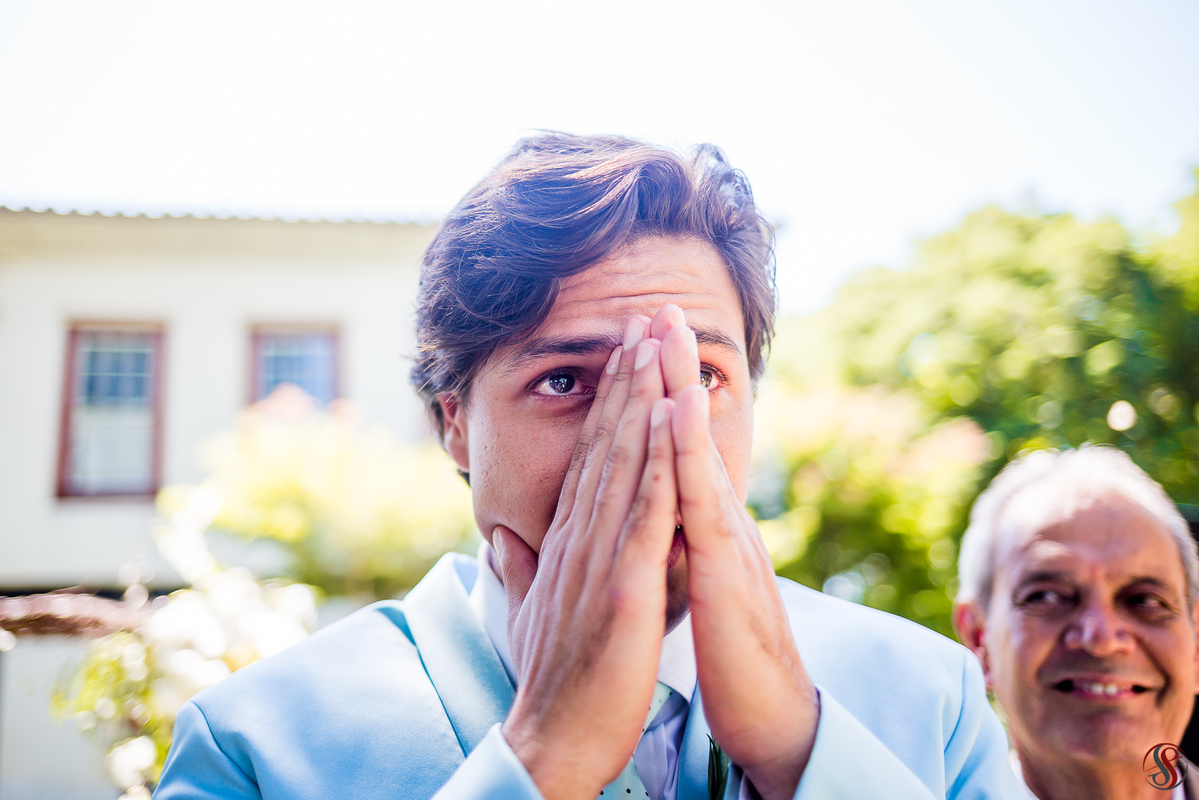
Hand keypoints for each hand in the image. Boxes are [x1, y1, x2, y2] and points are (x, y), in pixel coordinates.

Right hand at [494, 316, 679, 799]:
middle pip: (607, 441)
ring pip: (625, 461)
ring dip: (643, 395)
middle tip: (644, 314)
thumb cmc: (555, 678)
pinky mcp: (624, 587)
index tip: (627, 351)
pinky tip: (672, 414)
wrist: (550, 740)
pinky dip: (660, 458)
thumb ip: (530, 565)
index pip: (592, 455)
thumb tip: (508, 535)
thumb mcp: (538, 608)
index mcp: (568, 539)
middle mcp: (580, 535)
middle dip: (628, 375)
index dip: (610, 400)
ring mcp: (601, 557)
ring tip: (656, 339)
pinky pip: (647, 512)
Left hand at [650, 305, 819, 799]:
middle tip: (655, 303)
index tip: (636, 345)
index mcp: (702, 527)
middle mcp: (719, 518)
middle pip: (688, 431)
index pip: (674, 448)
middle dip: (671, 365)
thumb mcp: (695, 593)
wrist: (773, 716)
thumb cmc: (732, 659)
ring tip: (666, 325)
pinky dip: (689, 444)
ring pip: (696, 446)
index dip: (655, 397)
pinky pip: (702, 494)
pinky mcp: (727, 564)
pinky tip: (679, 400)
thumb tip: (658, 524)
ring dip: (680, 383)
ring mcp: (727, 535)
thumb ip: (677, 553)